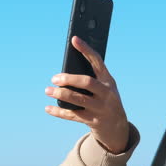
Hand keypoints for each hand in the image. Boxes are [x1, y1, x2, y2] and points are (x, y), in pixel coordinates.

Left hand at [45, 36, 129, 153]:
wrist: (117, 126)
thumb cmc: (105, 100)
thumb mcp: (104, 87)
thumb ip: (89, 78)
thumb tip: (64, 72)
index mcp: (108, 80)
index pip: (97, 61)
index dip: (86, 49)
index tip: (74, 39)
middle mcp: (106, 93)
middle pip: (87, 82)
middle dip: (69, 79)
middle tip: (54, 78)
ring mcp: (100, 108)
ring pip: (78, 100)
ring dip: (61, 94)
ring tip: (48, 90)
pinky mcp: (92, 121)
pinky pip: (73, 115)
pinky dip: (59, 111)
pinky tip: (48, 108)